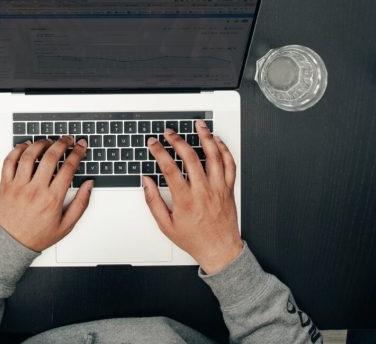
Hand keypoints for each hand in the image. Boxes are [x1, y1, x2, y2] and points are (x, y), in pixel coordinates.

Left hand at [0, 137, 93, 251]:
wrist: (11, 245)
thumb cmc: (37, 236)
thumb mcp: (66, 225)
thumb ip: (81, 204)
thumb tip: (88, 185)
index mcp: (52, 199)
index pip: (68, 168)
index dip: (77, 153)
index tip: (81, 146)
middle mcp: (35, 190)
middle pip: (50, 157)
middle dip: (62, 143)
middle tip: (67, 139)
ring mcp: (18, 186)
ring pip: (29, 155)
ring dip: (40, 143)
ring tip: (48, 141)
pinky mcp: (5, 185)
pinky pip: (9, 161)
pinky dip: (17, 150)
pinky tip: (25, 146)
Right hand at [142, 120, 242, 273]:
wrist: (219, 250)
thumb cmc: (194, 239)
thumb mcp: (166, 225)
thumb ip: (153, 201)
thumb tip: (146, 182)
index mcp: (186, 199)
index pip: (169, 168)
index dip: (159, 151)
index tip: (153, 143)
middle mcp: (203, 191)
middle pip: (190, 157)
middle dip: (177, 140)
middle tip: (170, 132)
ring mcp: (218, 188)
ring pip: (213, 156)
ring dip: (205, 137)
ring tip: (198, 126)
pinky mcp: (228, 189)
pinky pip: (229, 165)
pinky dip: (224, 150)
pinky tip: (217, 142)